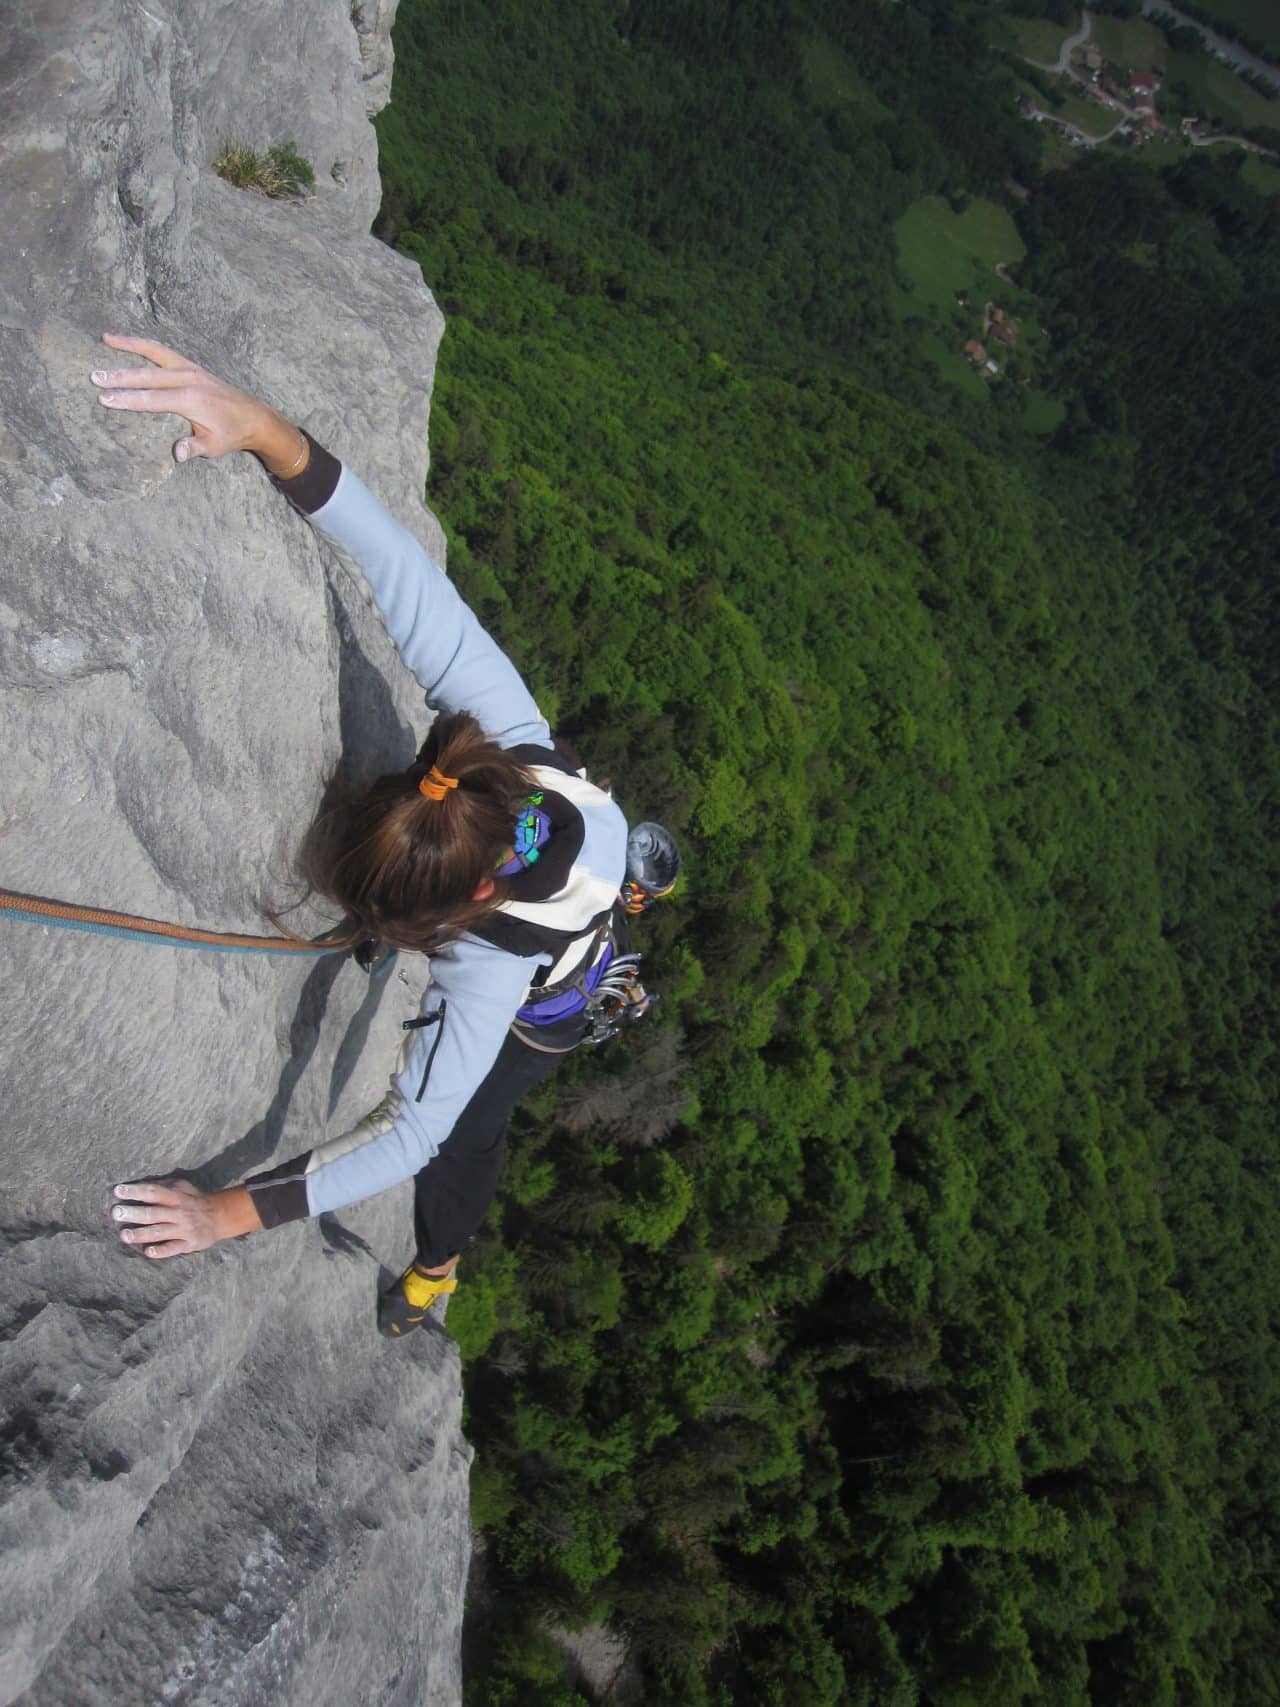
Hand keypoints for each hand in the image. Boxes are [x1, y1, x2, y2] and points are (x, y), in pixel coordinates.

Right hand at [90, 333, 306, 475]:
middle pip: (147, 375)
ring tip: (104, 339)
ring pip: (154, 352)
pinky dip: (143, 344)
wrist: (253, 416)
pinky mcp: (190, 365)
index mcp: (191, 400)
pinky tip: (125, 340)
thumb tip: (177, 454)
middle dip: (119, 376)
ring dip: (128, 345)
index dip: (127, 399)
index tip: (104, 399)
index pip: (152, 399)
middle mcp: (189, 379)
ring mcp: (190, 368)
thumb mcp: (214, 446)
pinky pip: (162, 350)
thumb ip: (194, 448)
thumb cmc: (231, 434)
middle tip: (94, 376)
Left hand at [111, 1179, 261, 1258]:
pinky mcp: (188, 1244)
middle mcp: (179, 1212)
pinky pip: (173, 1248)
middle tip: (116, 1213)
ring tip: (123, 1235)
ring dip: (140, 1234)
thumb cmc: (195, 1199)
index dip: (136, 1191)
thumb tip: (141, 1186)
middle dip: (134, 1213)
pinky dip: (161, 1250)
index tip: (118, 1191)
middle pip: (153, 1213)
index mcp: (176, 1196)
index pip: (154, 1192)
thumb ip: (164, 1186)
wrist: (220, 1216)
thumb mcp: (183, 1186)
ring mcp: (184, 1229)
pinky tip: (148, 1252)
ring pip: (159, 1232)